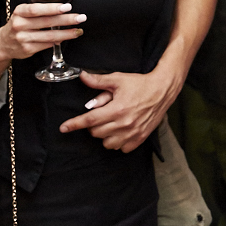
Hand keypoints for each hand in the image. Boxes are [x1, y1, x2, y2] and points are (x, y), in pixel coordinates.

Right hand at [0, 2, 83, 61]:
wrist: (3, 43)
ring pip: (49, 36)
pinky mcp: (27, 50)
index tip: (67, 7)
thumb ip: (39, 11)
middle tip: (81, 18)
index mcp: (19, 12)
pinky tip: (65, 39)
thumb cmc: (18, 24)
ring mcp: (23, 39)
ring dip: (66, 34)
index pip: (36, 10)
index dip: (52, 8)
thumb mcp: (23, 13)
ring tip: (78, 31)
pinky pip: (47, 45)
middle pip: (46, 22)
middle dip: (66, 20)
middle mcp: (20, 25)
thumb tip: (63, 9)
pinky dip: (58, 42)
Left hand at [58, 65, 178, 150]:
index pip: (89, 120)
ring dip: (104, 135)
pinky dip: (117, 141)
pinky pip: (121, 148)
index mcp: (116, 109)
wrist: (162, 90)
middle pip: (96, 132)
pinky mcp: (140, 139)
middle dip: (93, 124)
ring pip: (107, 143)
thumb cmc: (139, 84)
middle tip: (100, 114)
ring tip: (110, 123)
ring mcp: (132, 133)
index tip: (63, 128)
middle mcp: (124, 123)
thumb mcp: (118, 79)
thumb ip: (98, 81)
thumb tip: (82, 76)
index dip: (74, 124)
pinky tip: (120, 131)